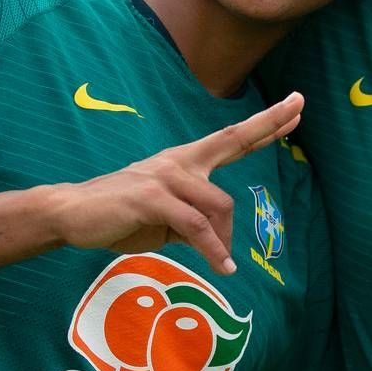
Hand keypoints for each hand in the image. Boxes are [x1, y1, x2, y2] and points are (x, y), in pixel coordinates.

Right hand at [47, 93, 304, 274]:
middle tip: (299, 104)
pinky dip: (211, 248)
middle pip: (233, 139)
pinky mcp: (152, 198)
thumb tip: (213, 239)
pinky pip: (196, 225)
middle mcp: (180, 162)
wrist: (72, 214)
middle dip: (268, 123)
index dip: (264, 125)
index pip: (232, 140)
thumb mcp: (166, 221)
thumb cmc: (120, 215)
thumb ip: (193, 221)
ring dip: (223, 238)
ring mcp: (166, 176)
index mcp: (184, 162)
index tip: (293, 108)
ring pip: (218, 205)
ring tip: (220, 263)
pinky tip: (220, 266)